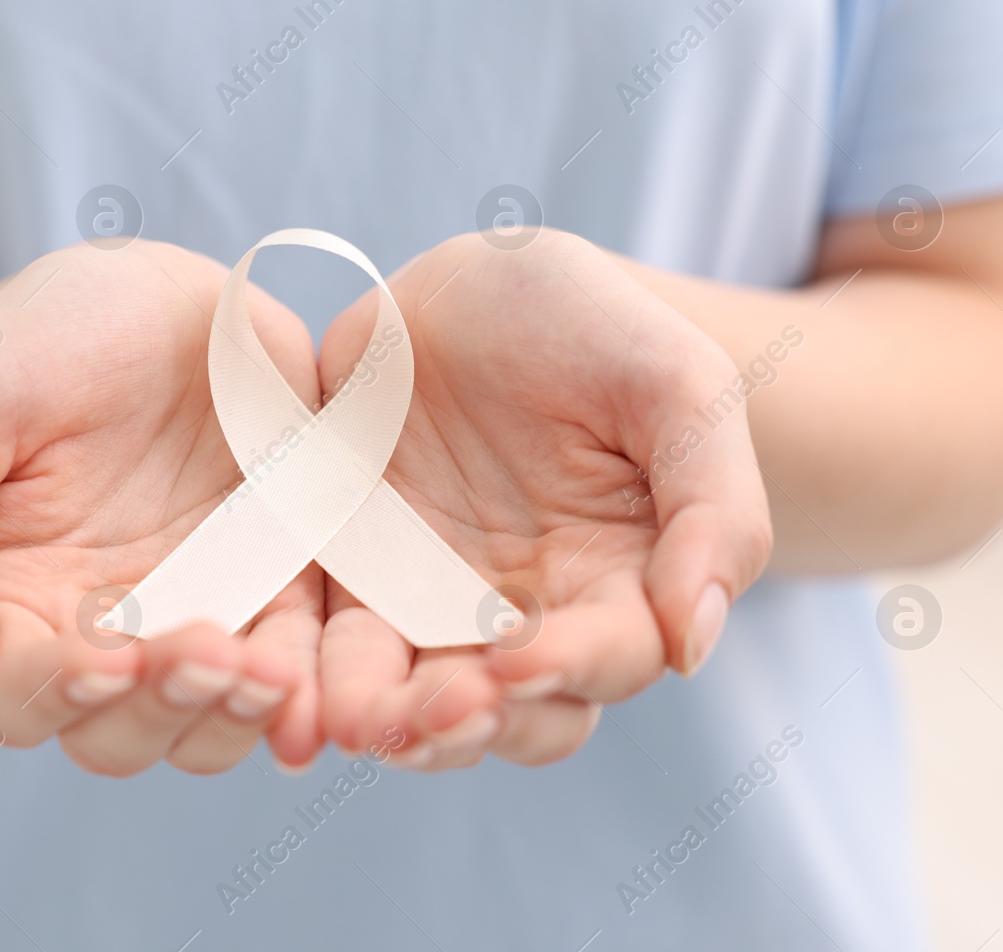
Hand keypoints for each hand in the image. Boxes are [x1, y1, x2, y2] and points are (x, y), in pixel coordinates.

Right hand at [0, 242, 324, 774]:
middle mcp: (100, 631)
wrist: (155, 291)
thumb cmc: (35, 342)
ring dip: (234, 716)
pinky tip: (316, 686)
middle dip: (159, 712)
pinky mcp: (280, 585)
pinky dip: (307, 689)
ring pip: (206, 724)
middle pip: (116, 735)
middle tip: (205, 654)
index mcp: (6, 603)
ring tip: (267, 672)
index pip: (12, 697)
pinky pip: (298, 662)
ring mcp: (195, 616)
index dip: (52, 696)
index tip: (104, 661)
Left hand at [318, 230, 771, 769]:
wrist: (483, 279)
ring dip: (386, 718)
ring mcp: (430, 600)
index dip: (572, 668)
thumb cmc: (600, 326)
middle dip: (469, 723)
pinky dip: (309, 670)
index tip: (523, 661)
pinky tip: (288, 682)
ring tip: (352, 719)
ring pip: (411, 696)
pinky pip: (326, 638)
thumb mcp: (681, 388)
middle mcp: (526, 614)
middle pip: (507, 712)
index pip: (609, 657)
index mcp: (620, 582)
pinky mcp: (349, 571)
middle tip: (431, 713)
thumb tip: (697, 643)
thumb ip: (714, 510)